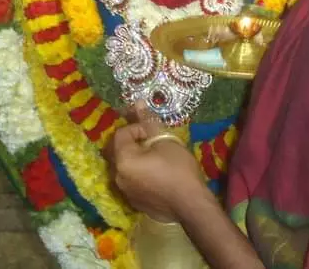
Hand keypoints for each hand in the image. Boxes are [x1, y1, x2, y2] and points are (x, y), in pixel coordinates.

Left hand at [105, 102, 206, 223]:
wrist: (191, 204)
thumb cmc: (178, 169)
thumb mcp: (165, 141)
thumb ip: (149, 122)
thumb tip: (138, 102)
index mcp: (123, 159)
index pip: (121, 134)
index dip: (137, 128)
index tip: (154, 134)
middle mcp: (117, 176)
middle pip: (118, 150)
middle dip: (133, 142)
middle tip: (153, 143)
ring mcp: (124, 192)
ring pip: (124, 167)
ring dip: (135, 158)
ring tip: (156, 159)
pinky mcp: (133, 202)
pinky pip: (131, 181)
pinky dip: (139, 174)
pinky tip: (157, 176)